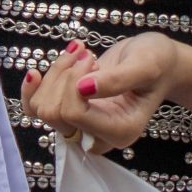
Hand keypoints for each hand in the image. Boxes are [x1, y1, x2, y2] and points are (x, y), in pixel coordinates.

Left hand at [20, 34, 181, 154]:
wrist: (157, 62)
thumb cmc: (157, 62)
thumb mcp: (146, 64)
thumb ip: (118, 79)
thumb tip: (83, 88)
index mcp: (120, 132)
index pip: (74, 114)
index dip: (74, 83)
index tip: (92, 60)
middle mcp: (98, 137)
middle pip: (54, 114)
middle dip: (64, 77)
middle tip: (87, 56)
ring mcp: (81, 127)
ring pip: (42, 108)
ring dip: (55, 74)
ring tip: (79, 55)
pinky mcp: (68, 113)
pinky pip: (35, 109)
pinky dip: (33, 88)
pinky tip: (37, 72)